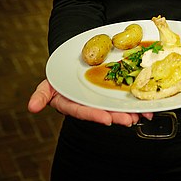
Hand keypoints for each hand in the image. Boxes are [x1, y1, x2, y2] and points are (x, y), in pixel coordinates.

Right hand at [28, 79, 152, 125]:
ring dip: (131, 111)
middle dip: (118, 116)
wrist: (72, 60)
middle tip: (131, 120)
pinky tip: (148, 106)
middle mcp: (89, 103)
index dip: (95, 115)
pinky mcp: (113, 90)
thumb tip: (31, 107)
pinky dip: (136, 100)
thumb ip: (41, 94)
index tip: (106, 119)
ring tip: (144, 115)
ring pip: (117, 105)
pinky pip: (124, 95)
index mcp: (73, 104)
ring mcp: (102, 97)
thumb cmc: (60, 74)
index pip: (83, 110)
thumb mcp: (48, 83)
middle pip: (104, 111)